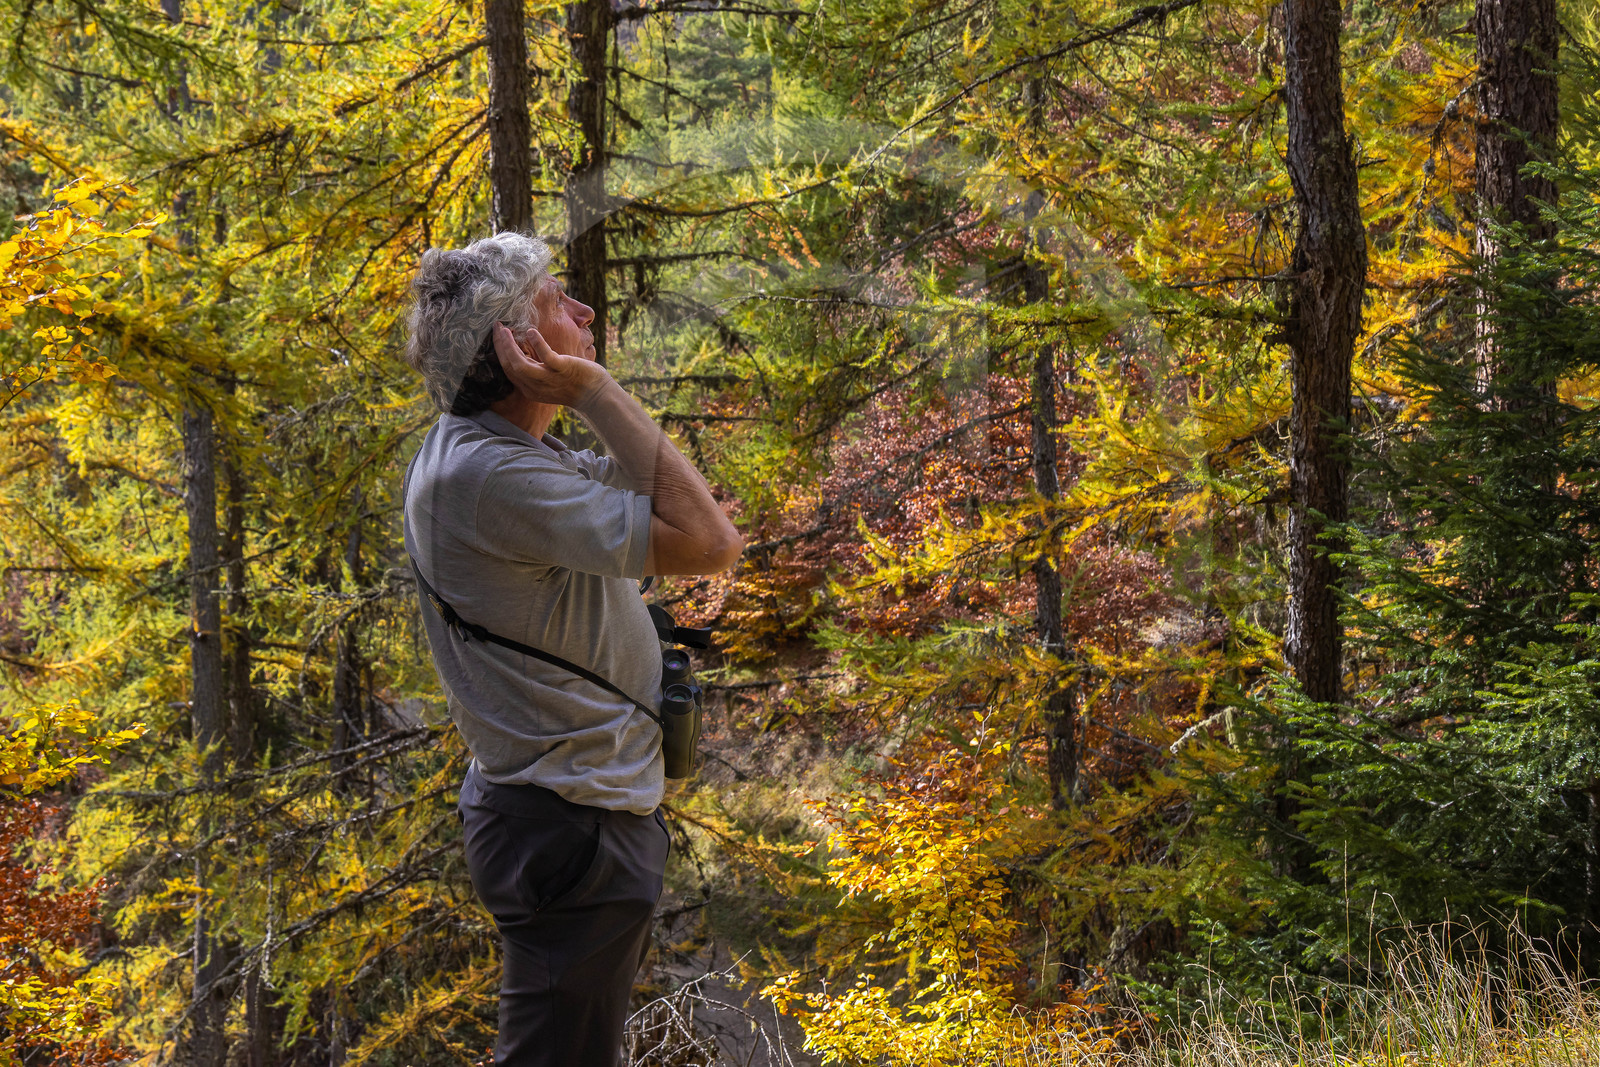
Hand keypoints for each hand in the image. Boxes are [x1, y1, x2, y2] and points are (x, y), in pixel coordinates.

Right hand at [492, 323, 609, 409]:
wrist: (596, 395)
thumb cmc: (573, 384)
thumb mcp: (549, 380)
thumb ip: (535, 369)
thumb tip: (524, 350)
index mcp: (530, 389)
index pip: (508, 370)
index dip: (500, 351)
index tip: (497, 335)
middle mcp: (536, 387)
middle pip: (510, 366)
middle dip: (500, 345)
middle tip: (497, 326)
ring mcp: (549, 379)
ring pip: (521, 365)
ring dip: (510, 346)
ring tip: (506, 329)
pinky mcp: (563, 369)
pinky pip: (546, 357)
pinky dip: (537, 344)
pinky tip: (531, 332)